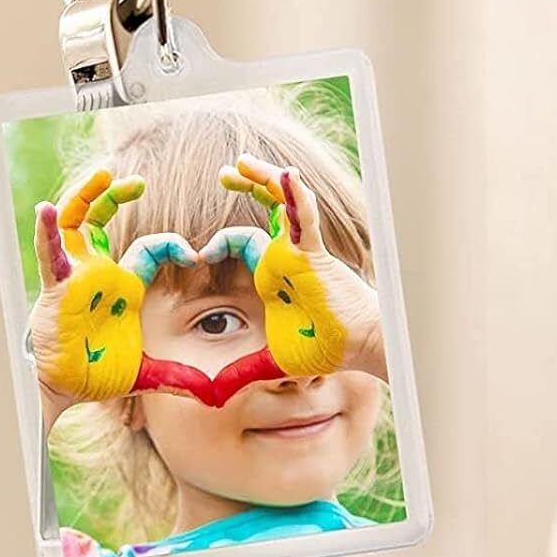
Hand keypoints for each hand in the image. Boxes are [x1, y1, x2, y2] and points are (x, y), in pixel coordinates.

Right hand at [28, 169, 210, 424]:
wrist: (66, 392)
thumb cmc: (98, 374)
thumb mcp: (145, 371)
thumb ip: (176, 375)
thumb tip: (211, 392)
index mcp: (123, 284)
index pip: (148, 249)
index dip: (171, 245)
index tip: (195, 253)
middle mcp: (97, 271)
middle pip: (101, 218)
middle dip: (115, 195)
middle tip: (137, 182)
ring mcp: (75, 275)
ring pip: (75, 223)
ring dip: (86, 196)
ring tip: (104, 174)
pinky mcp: (56, 288)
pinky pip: (49, 254)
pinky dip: (47, 232)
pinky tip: (47, 211)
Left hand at [203, 156, 384, 394]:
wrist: (359, 348)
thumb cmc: (324, 349)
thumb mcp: (271, 360)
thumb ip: (242, 371)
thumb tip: (211, 394)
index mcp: (272, 273)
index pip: (242, 241)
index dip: (219, 242)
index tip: (197, 255)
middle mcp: (285, 255)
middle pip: (264, 210)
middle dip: (245, 187)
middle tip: (224, 173)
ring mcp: (300, 250)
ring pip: (282, 202)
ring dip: (263, 179)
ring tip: (241, 162)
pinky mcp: (315, 252)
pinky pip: (304, 217)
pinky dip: (296, 196)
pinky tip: (286, 176)